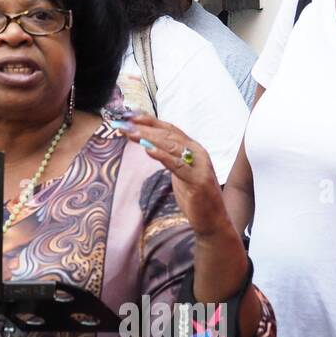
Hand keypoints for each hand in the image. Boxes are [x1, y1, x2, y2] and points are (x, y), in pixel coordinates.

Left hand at [114, 115, 230, 238]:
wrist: (213, 220)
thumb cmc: (194, 196)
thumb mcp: (179, 172)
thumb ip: (169, 157)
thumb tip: (149, 144)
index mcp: (193, 148)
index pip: (169, 129)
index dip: (149, 120)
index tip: (129, 115)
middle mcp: (197, 152)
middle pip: (168, 134)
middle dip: (144, 127)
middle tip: (122, 123)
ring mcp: (199, 165)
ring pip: (171, 145)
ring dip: (148, 137)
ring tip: (130, 132)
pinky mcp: (198, 180)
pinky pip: (177, 165)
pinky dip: (162, 155)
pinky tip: (147, 149)